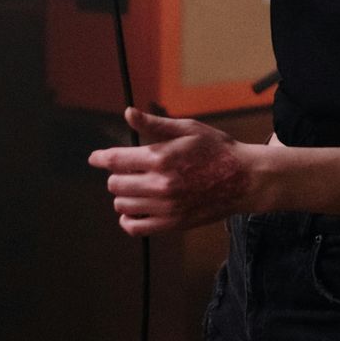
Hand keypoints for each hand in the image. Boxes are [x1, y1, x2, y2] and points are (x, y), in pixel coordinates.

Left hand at [88, 107, 257, 235]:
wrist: (245, 179)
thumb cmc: (217, 149)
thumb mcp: (187, 129)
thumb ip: (154, 124)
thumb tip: (127, 113)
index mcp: (160, 157)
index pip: (116, 160)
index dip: (100, 158)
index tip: (95, 158)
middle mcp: (159, 184)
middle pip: (115, 184)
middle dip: (117, 175)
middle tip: (128, 170)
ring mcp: (165, 207)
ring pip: (122, 205)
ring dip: (124, 195)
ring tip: (136, 188)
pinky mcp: (172, 224)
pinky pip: (135, 227)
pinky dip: (128, 219)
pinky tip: (135, 210)